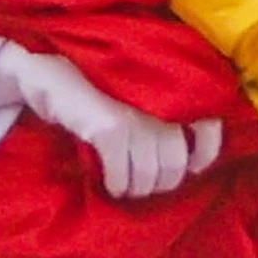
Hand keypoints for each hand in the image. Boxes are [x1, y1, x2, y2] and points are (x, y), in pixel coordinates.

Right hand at [0, 43, 224, 200]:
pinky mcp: (110, 127)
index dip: (203, 155)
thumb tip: (187, 160)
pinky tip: (110, 184)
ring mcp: (136, 114)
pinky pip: (122, 172)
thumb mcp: (137, 93)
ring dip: (138, 188)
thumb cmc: (96, 83)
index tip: (190, 169)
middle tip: (144, 185)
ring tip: (126, 187)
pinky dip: (117, 183)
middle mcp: (160, 101)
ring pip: (151, 172)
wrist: (48, 68)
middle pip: (176, 162)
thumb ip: (163, 113)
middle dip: (162, 182)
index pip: (209, 127)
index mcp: (172, 90)